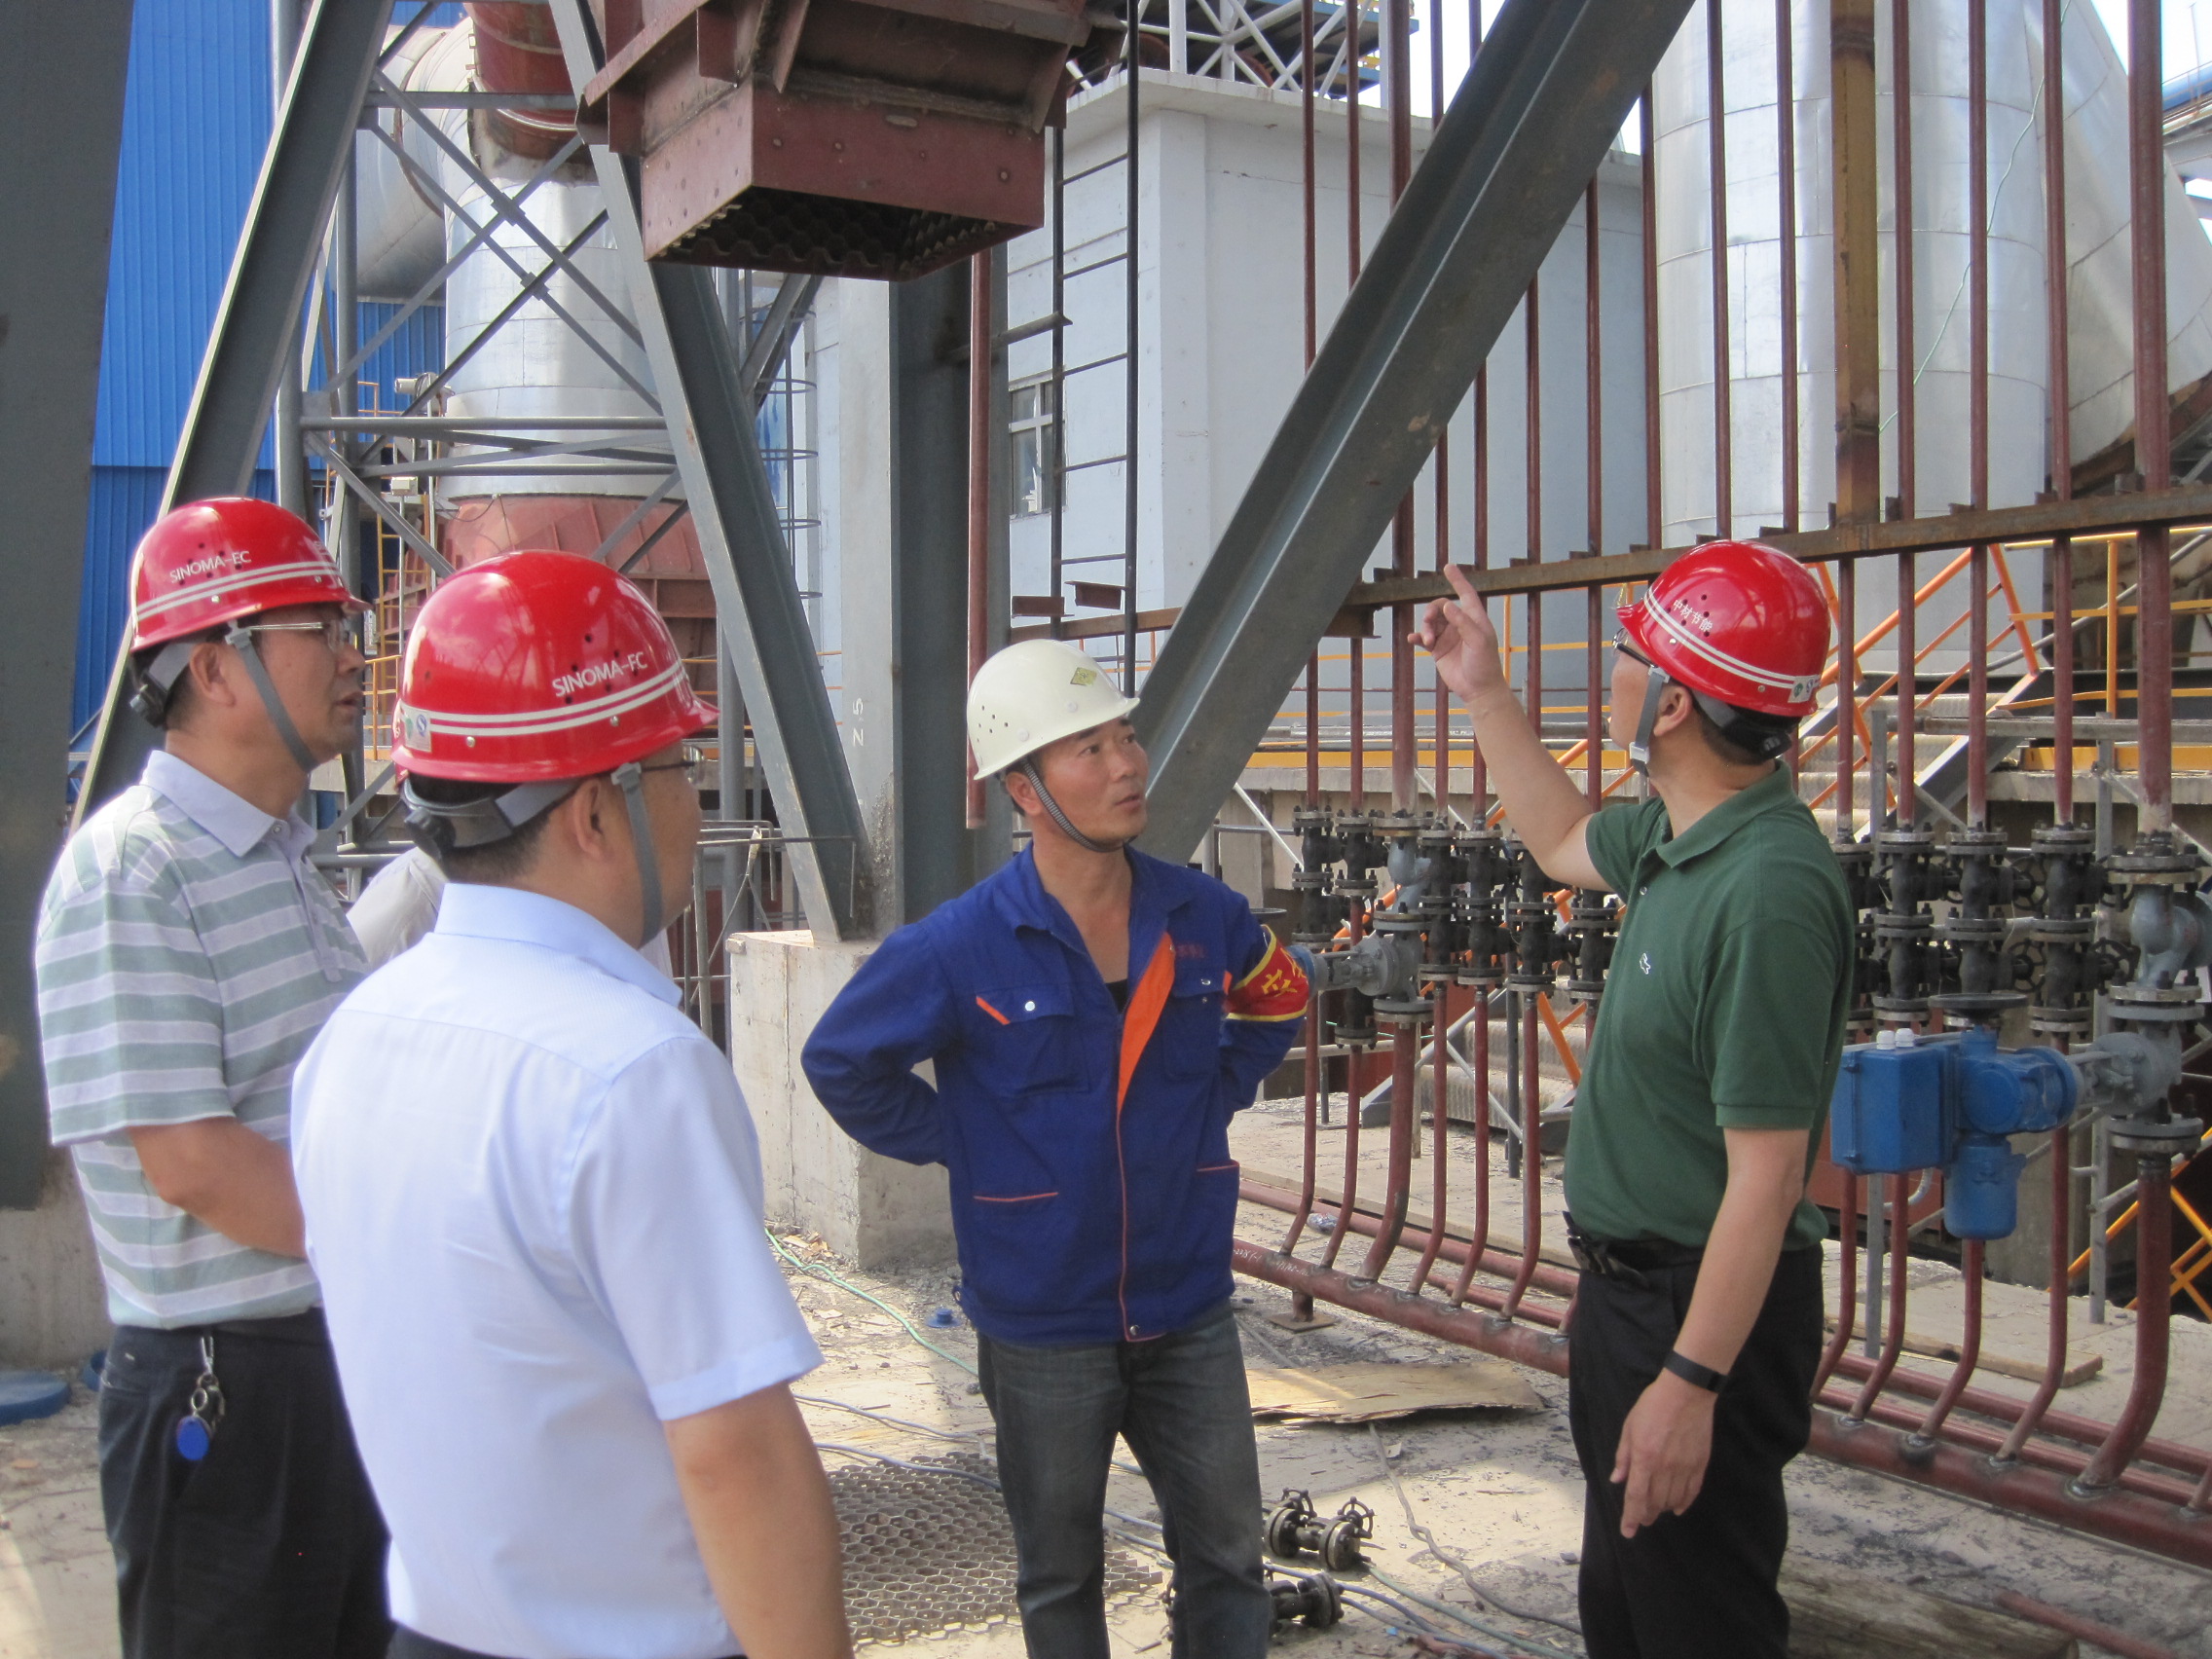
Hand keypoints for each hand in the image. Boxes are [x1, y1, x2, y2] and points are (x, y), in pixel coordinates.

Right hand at [1410, 564, 1507, 704]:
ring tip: (1428, 641)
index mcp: (1474, 619)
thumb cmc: (1484, 664)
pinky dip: (1417, 636)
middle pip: (1440, 607)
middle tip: (1429, 628)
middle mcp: (1460, 625)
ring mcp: (1448, 637)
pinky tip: (1412, 639)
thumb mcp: (1478, 641)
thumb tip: (1447, 606)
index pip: (1466, 594)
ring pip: (1430, 622)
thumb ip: (1463, 623)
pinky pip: (1424, 638)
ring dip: (1425, 628)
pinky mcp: (1438, 649)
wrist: (1478, 689)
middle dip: (1431, 613)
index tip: (1448, 567)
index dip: (1458, 580)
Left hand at [1609, 1369, 1715, 1537]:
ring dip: (1662, 1509)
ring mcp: (1684, 1468)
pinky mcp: (1700, 1464)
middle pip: (1655, 1503)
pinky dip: (1684, 1503)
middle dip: (1645, 1515)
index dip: (1631, 1517)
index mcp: (1644, 1458)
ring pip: (1673, 1501)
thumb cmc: (1653, 1406)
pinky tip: (1677, 1508)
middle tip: (1641, 1520)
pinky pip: (1691, 1492)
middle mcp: (1664, 1468)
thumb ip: (1623, 1456)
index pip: (1636, 1497)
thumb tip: (1617, 1480)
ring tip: (1656, 1510)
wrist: (1686, 1393)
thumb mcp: (1629, 1427)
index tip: (1628, 1532)